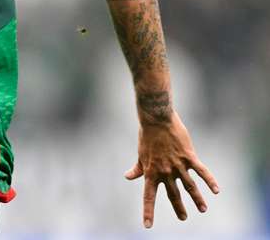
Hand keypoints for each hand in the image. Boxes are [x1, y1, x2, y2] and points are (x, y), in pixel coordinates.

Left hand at [124, 110, 218, 227]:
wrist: (156, 119)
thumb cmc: (147, 136)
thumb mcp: (140, 154)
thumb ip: (137, 168)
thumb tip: (128, 177)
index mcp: (151, 172)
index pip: (148, 196)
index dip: (148, 211)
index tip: (147, 225)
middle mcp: (164, 171)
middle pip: (172, 194)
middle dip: (178, 207)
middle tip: (183, 218)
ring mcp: (177, 164)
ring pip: (189, 186)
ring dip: (197, 199)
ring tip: (203, 209)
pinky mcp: (188, 156)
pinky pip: (201, 171)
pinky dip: (209, 181)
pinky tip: (216, 191)